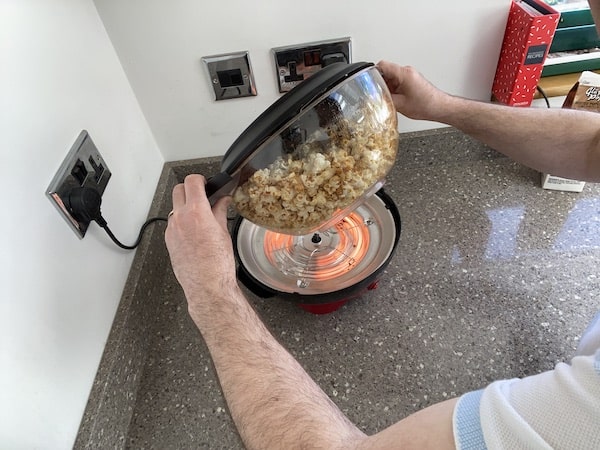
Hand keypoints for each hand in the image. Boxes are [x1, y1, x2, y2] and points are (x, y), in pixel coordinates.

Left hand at [164, 174, 237, 318]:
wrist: (207, 285)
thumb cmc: (217, 264)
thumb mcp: (223, 232)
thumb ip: (220, 212)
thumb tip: (222, 201)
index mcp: (196, 212)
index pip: (192, 182)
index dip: (200, 179)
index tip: (206, 183)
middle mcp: (180, 218)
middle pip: (178, 190)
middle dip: (190, 189)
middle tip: (202, 196)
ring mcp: (172, 230)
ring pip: (175, 207)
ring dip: (185, 206)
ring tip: (200, 217)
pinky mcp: (169, 241)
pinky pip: (173, 224)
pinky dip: (182, 222)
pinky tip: (194, 232)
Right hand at [377, 61, 449, 121]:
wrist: (439, 107)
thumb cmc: (426, 105)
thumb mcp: (399, 104)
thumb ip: (385, 98)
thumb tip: (376, 98)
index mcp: (404, 73)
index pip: (382, 65)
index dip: (372, 72)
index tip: (367, 79)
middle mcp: (407, 71)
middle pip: (386, 71)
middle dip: (379, 82)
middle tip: (376, 92)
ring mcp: (410, 75)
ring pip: (391, 77)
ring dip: (386, 86)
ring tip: (386, 97)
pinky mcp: (411, 80)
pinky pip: (397, 81)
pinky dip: (393, 88)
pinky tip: (393, 98)